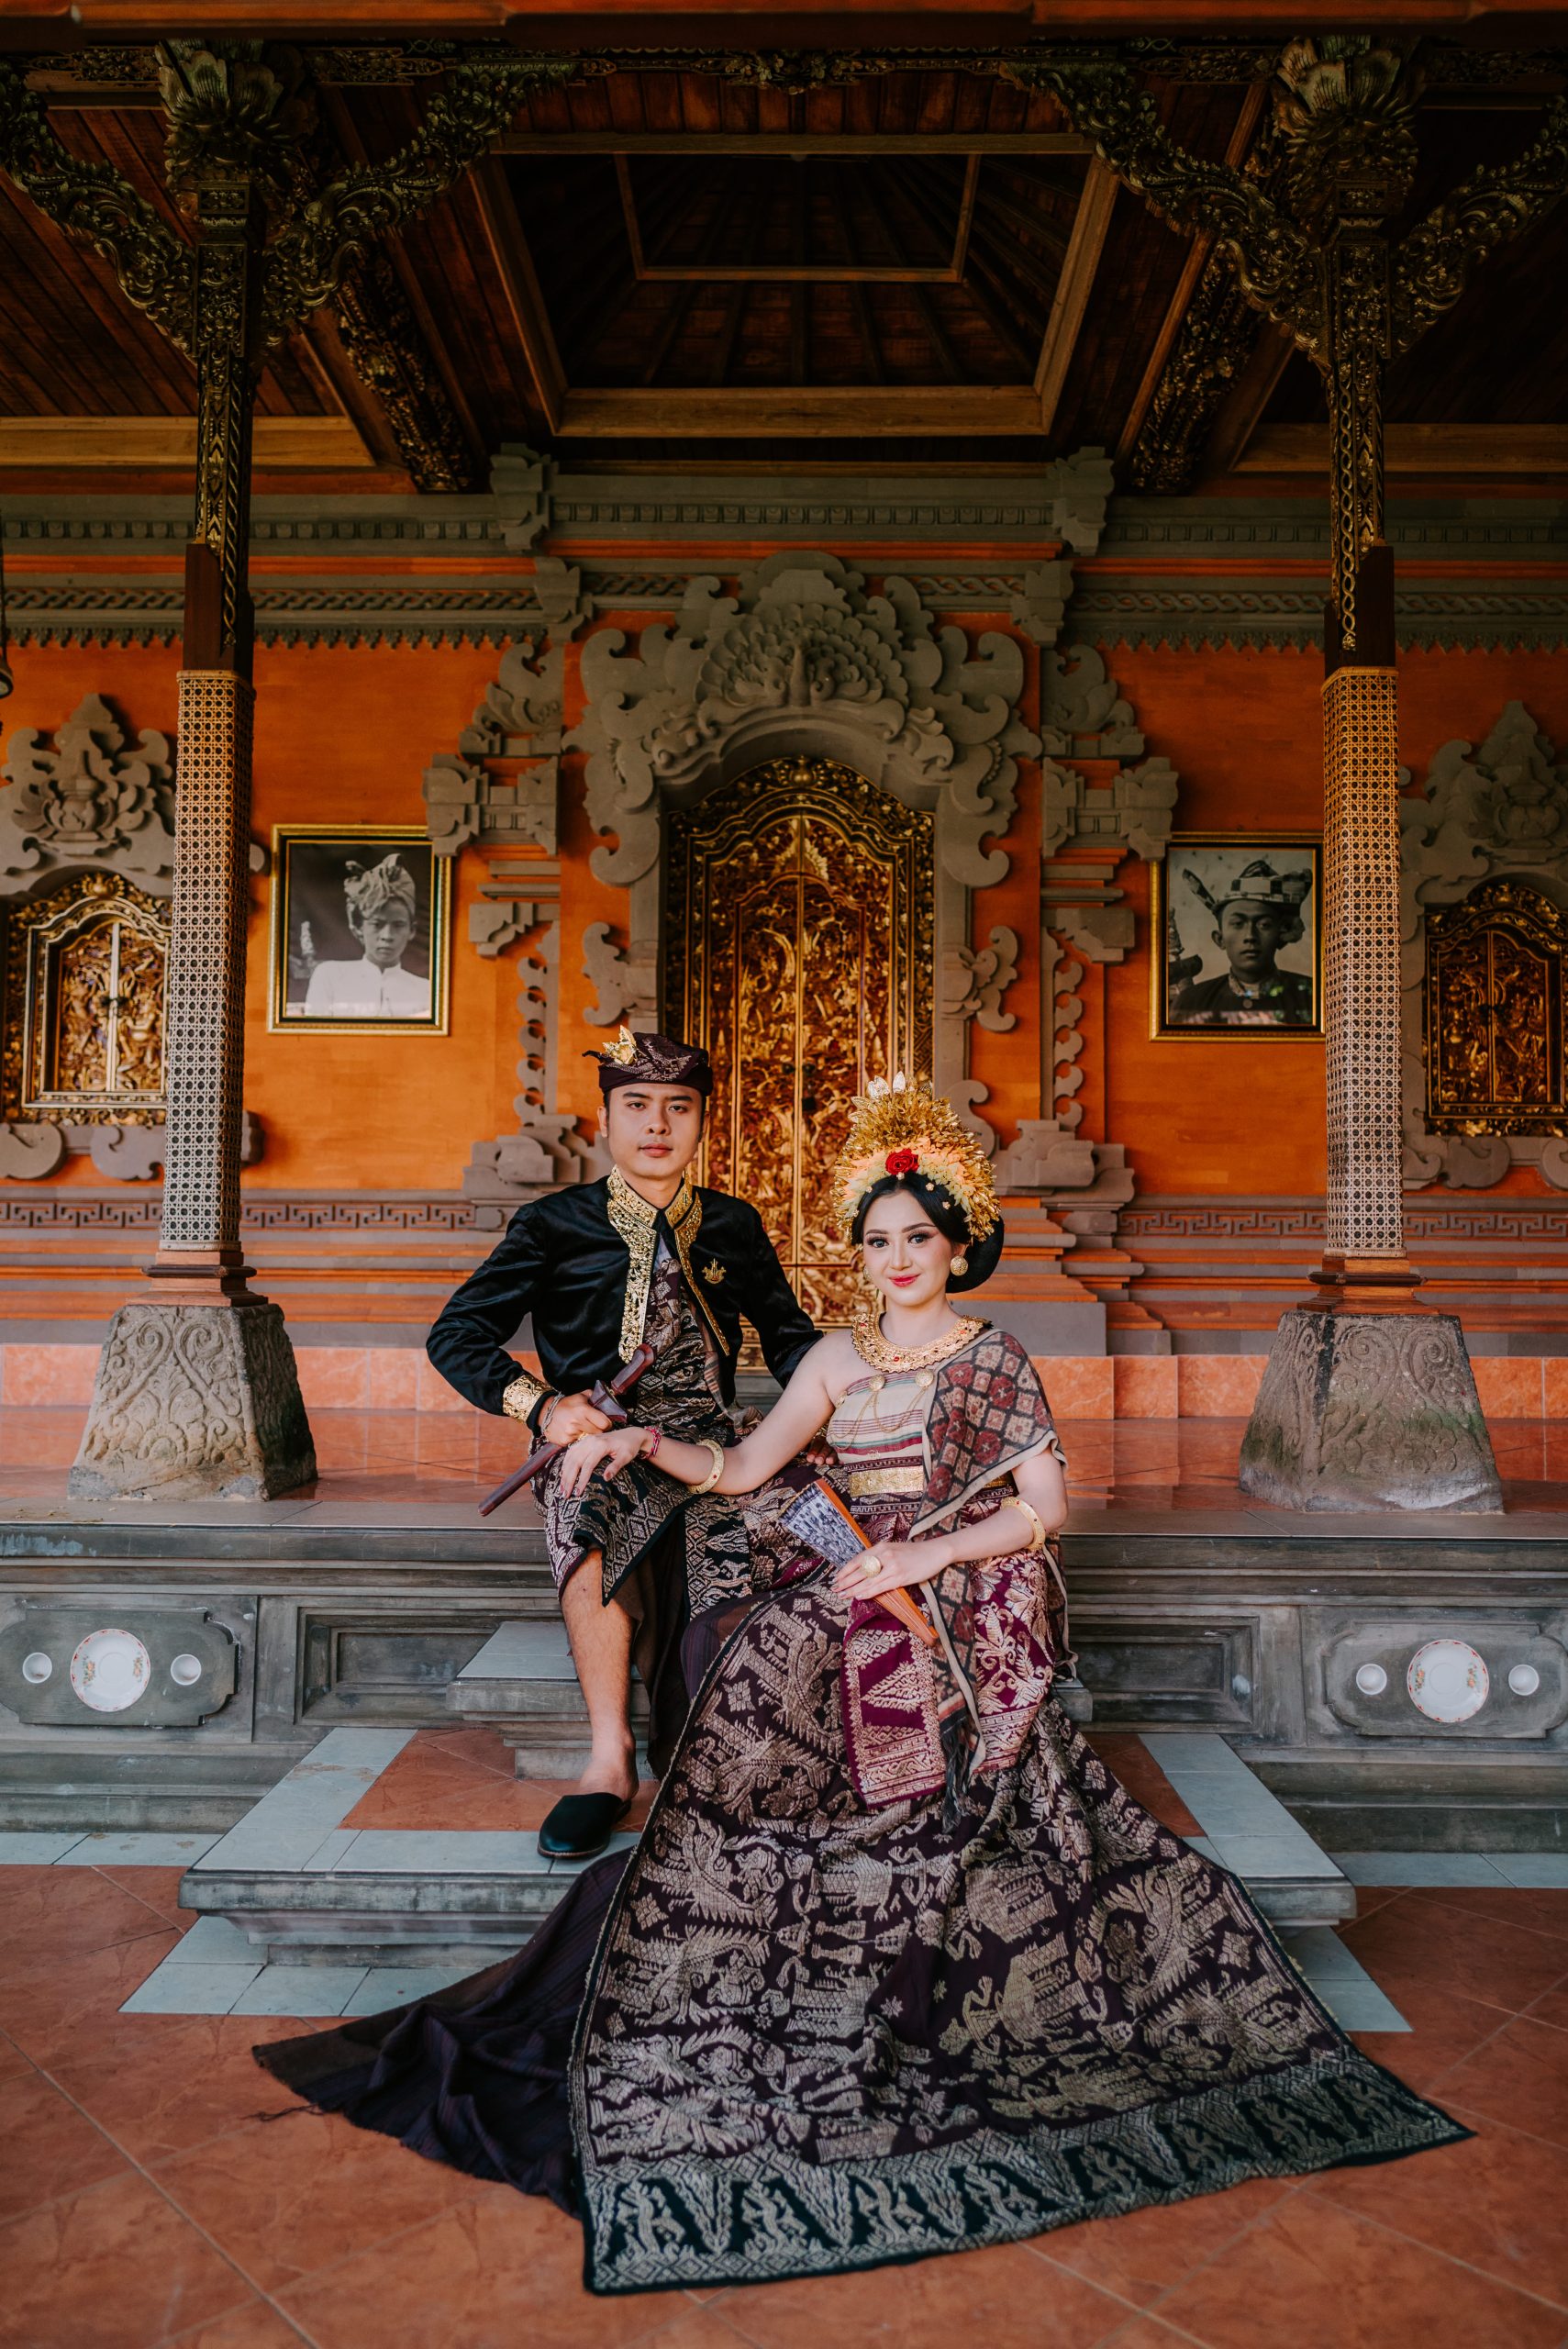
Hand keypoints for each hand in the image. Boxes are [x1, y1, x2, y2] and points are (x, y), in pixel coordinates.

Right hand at [544, 1390, 612, 1443]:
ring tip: (584, 1430)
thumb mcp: (580, 1396)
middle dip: (599, 1430)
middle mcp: (577, 1423)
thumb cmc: (566, 1404)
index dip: (607, 1424)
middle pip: (598, 1433)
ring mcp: (570, 1434)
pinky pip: (578, 1444)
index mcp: (583, 1410)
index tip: (604, 1423)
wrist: (545, 1412)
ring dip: (589, 1436)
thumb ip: (594, 1396)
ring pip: (589, 1440)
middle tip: (594, 1427)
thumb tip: (608, 1397)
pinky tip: (575, 1434)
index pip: (605, 1423)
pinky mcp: (564, 1442)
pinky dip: (578, 1440)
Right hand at [558, 1423, 650, 1498]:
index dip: (581, 1480)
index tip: (578, 1493)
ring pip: (571, 1457)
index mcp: (601, 1445)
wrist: (631, 1434)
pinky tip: (563, 1474)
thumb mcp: (626, 1457)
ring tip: (561, 1488)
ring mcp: (586, 1440)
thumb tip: (605, 1478)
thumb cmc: (630, 1446)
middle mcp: (591, 1441)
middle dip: (569, 1479)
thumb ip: (616, 1467)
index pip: (588, 1465)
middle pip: (575, 1462)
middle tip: (565, 1494)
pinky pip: (571, 1452)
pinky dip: (565, 1463)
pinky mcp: (585, 1441)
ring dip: (564, 1473)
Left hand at [832, 1539, 949, 1602]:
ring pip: (868, 1580)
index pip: (858, 1560)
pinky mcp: (900, 1577)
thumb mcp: (893, 1550)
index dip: (845, 1570)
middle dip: (845, 1581)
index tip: (836, 1578)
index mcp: (881, 1547)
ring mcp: (892, 1566)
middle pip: (860, 1571)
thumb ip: (879, 1558)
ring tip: (843, 1595)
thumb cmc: (913, 1553)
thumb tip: (863, 1571)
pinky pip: (880, 1586)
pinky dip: (868, 1592)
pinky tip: (859, 1596)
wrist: (934, 1552)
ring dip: (853, 1589)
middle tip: (835, 1589)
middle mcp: (885, 1555)